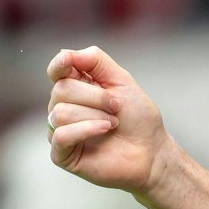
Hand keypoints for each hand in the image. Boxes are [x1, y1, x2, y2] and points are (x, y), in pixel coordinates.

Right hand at [45, 46, 172, 194]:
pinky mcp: (62, 154)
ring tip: (113, 123)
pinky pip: (61, 135)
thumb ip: (95, 61)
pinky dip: (85, 130)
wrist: (152, 152)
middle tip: (117, 107)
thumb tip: (64, 53)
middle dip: (96, 97)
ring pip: (61, 112)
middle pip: (61, 90)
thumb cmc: (139, 119)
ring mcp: (62, 131)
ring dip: (95, 115)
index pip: (56, 70)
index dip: (61, 64)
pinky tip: (104, 130)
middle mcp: (64, 107)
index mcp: (77, 88)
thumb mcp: (122, 81)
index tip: (71, 63)